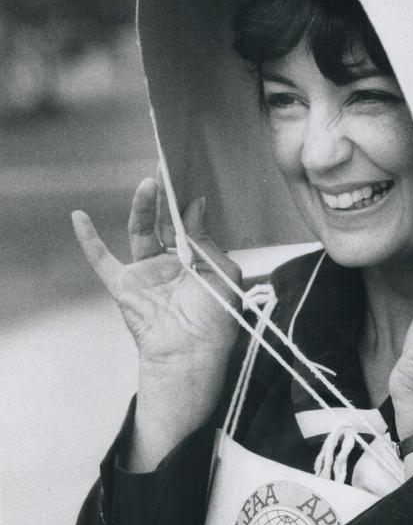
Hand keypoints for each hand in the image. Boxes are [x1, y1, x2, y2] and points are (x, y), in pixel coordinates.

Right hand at [72, 178, 240, 375]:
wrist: (192, 355)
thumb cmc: (215, 322)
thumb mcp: (223, 274)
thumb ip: (207, 240)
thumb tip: (197, 205)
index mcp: (195, 263)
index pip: (187, 226)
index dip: (185, 204)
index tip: (186, 177)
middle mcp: (169, 265)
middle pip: (162, 223)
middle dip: (164, 197)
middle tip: (165, 169)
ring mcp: (145, 274)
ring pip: (139, 232)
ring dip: (142, 208)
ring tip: (149, 185)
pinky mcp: (125, 286)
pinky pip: (102, 260)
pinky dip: (88, 240)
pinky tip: (78, 217)